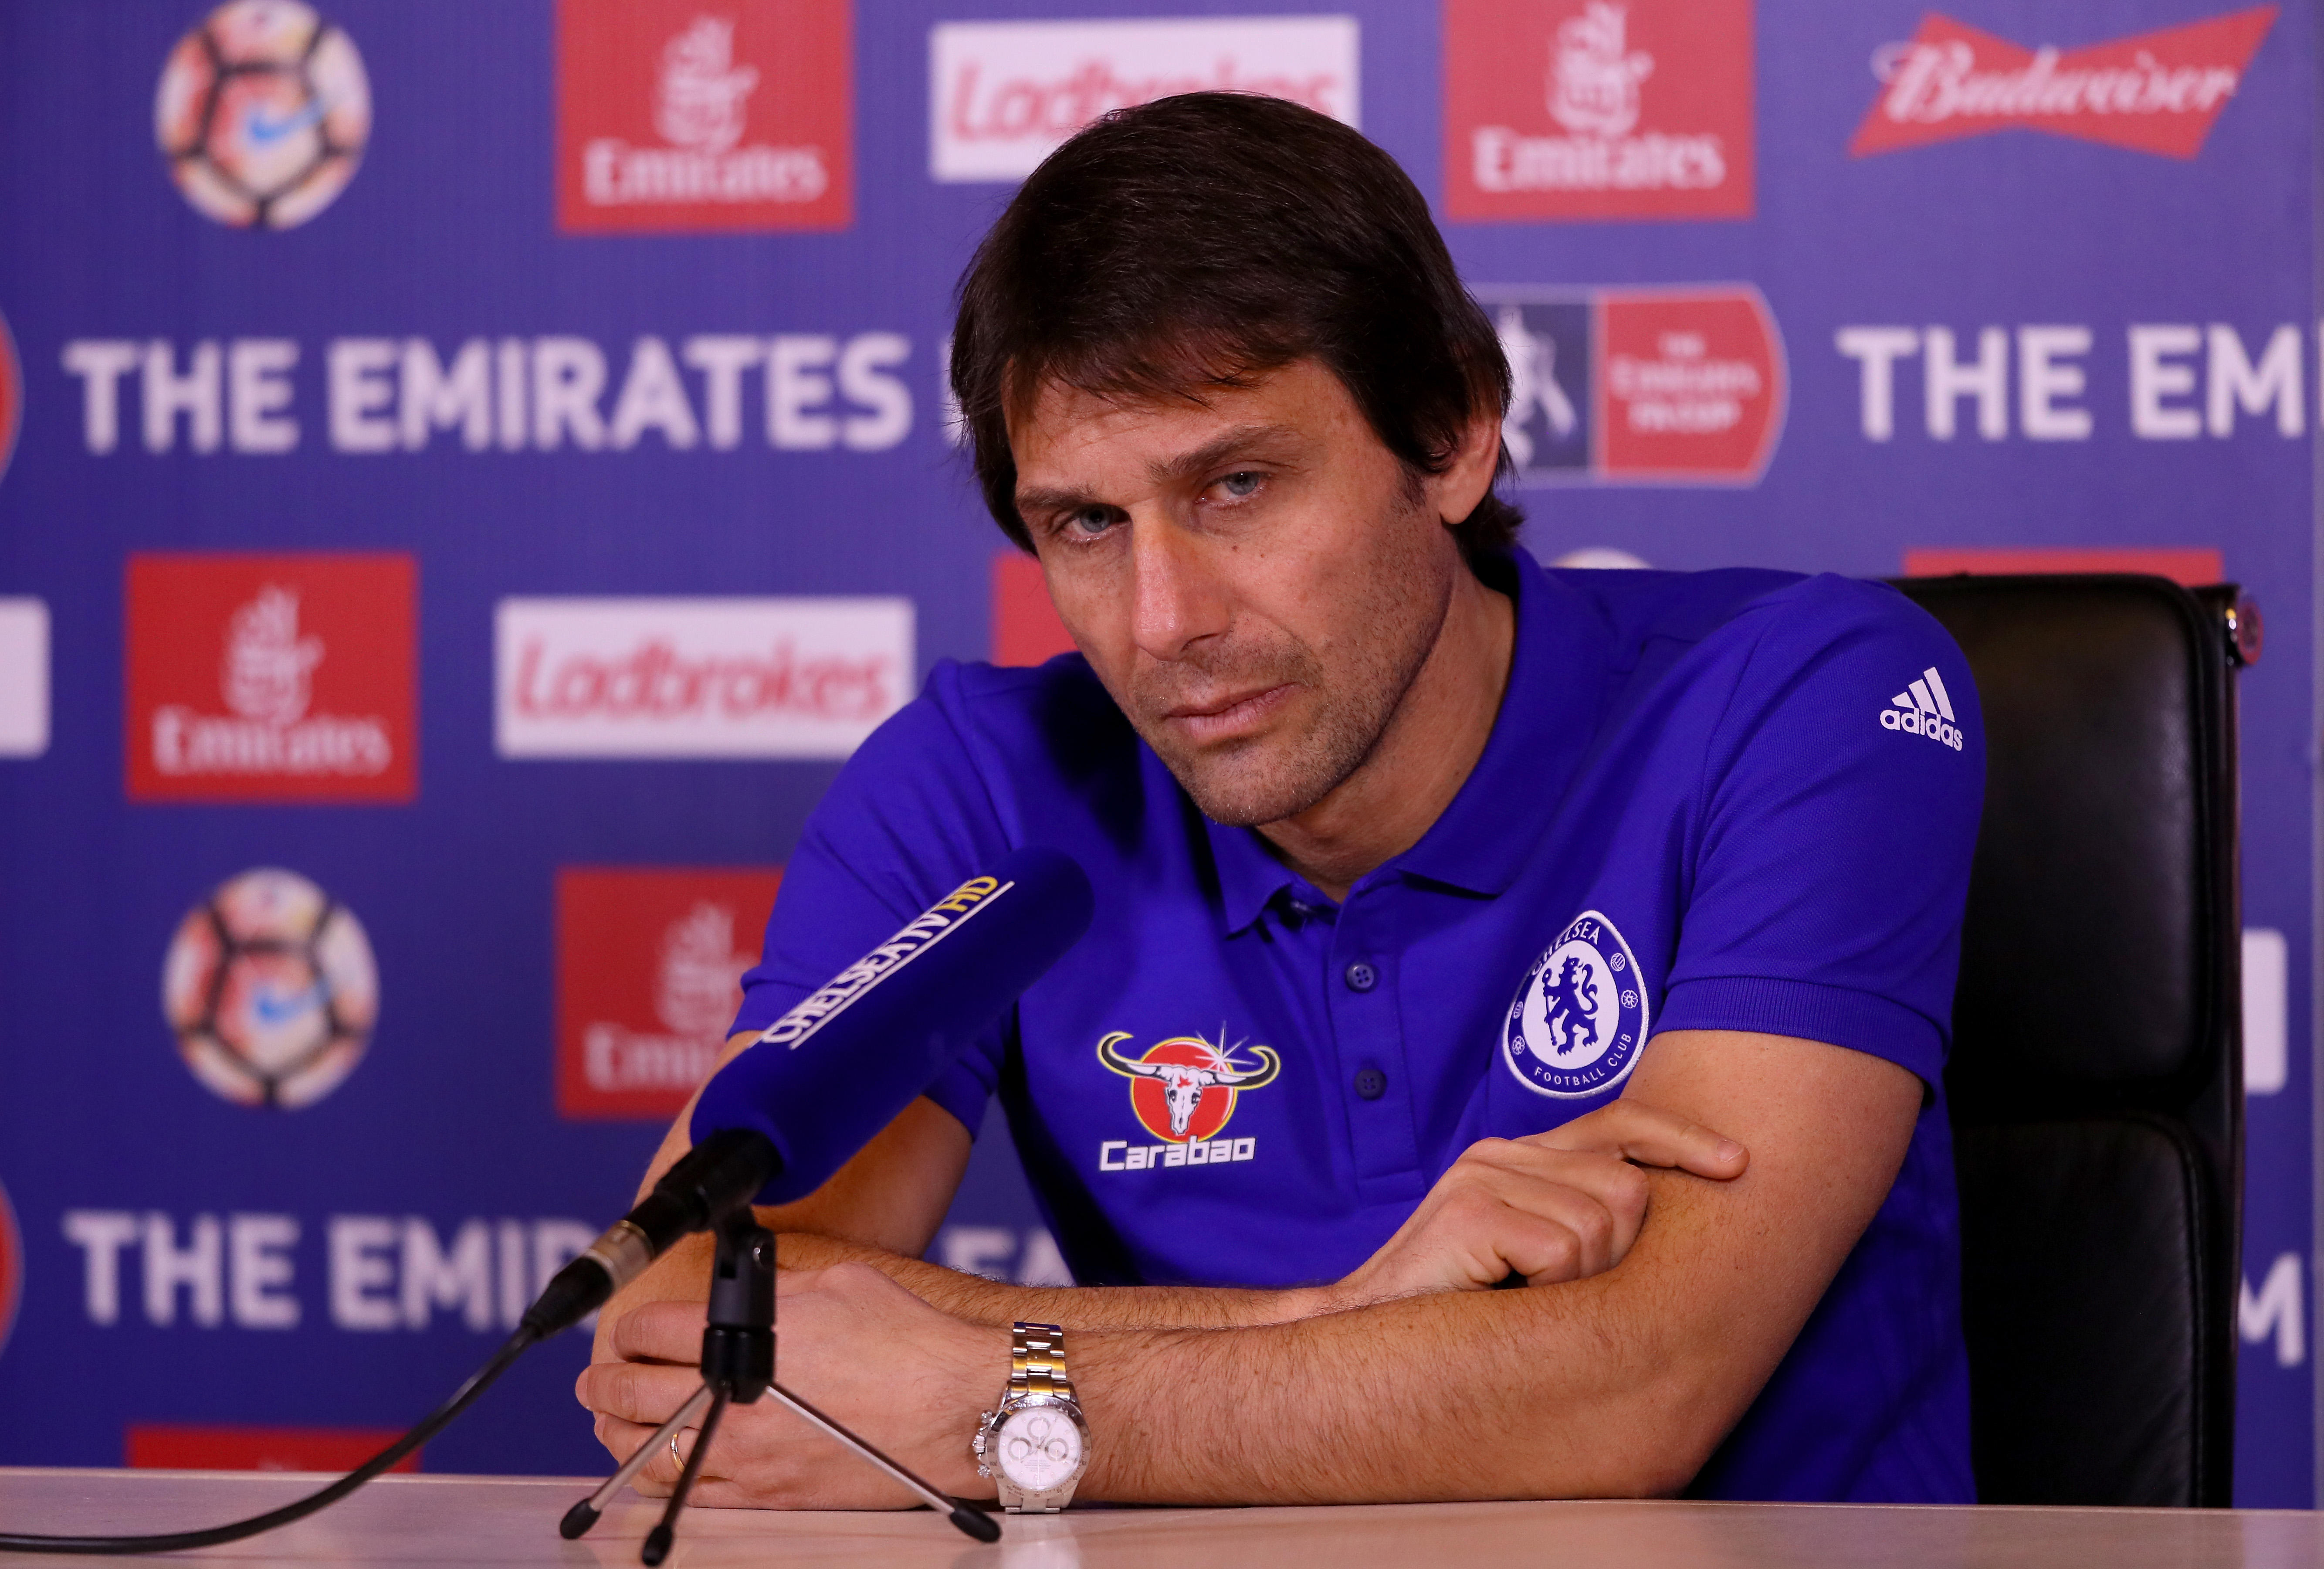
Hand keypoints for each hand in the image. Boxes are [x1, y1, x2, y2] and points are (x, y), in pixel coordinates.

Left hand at [575, 1261, 998, 1508]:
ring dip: (616, 1435)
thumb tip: (747, 1291)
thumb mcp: (837, 1284)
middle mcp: (740, 1399)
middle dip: (605, 1383)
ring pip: (652, 1453)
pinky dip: (660, 1479)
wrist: (957, 1406)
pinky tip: (654, 1469)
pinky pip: (693, 1493)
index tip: (624, 1333)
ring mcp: (751, 1454)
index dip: (627, 1330)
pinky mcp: (771, 1493)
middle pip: (636, 1394)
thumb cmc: (910, 1341)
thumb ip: (776, 1290)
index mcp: (751, 1337)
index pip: (652, 1333)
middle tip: (595, 1380)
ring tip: (607, 1423)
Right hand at [1320, 1099, 1747, 1310]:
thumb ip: (1581, 1219)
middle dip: (1615, 1255)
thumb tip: (1660, 1211)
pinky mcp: (1471, 1209)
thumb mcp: (1532, 1256)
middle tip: (1555, 1289)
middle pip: (1628, 1190)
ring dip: (1580, 1280)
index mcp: (1521, 1155)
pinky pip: (1563, 1252)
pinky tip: (1507, 1300)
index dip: (1681, 1141)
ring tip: (1526, 1296)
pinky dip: (1549, 1290)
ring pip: (1603, 1225)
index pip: (1621, 1125)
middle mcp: (1503, 1152)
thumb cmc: (1462, 1309)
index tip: (1737, 1165)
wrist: (1366, 1335)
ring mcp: (1485, 1175)